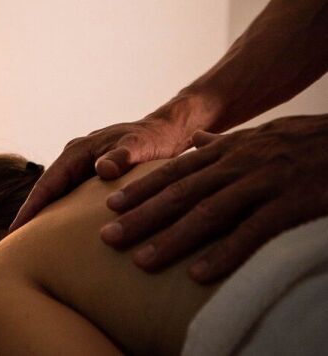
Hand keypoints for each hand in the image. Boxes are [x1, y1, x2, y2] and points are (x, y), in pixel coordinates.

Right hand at [10, 116, 188, 231]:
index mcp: (77, 151)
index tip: (15, 230)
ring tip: (29, 247)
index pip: (47, 183)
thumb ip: (121, 156)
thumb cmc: (154, 138)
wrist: (168, 131)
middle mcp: (74, 159)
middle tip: (12, 246)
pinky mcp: (92, 179)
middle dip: (29, 217)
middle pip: (45, 192)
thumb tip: (102, 168)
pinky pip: (71, 199)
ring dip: (43, 218)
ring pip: (57, 197)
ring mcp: (82, 169)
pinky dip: (61, 216)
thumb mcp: (140, 145)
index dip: (30, 208)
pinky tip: (59, 236)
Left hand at [100, 114, 327, 282]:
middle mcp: (238, 164)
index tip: (109, 206)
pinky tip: (198, 275)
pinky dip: (223, 254)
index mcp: (228, 151)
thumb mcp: (260, 136)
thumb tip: (199, 141)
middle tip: (107, 237)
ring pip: (207, 213)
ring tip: (141, 261)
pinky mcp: (291, 203)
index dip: (140, 189)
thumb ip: (225, 142)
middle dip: (141, 216)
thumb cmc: (304, 141)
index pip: (174, 172)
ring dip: (171, 239)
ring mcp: (263, 182)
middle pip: (180, 193)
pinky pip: (251, 232)